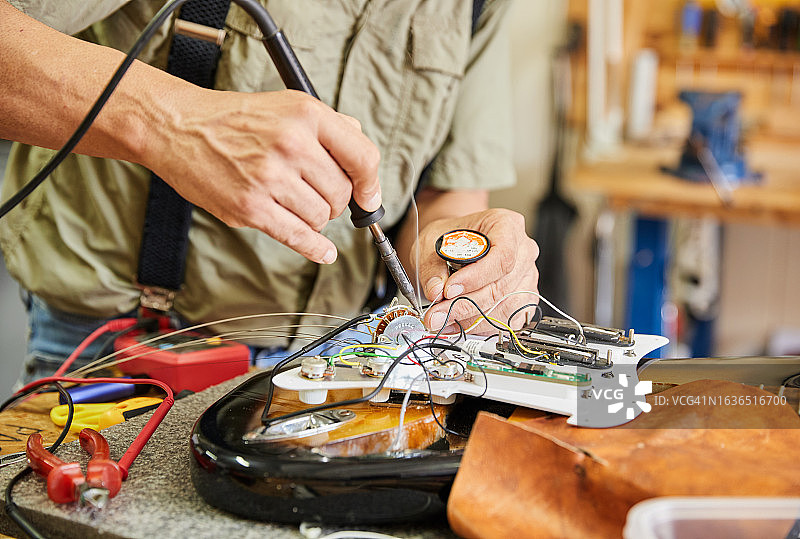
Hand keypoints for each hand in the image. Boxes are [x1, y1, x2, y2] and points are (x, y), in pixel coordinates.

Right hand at [143, 88, 380, 263]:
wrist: (179, 127)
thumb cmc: (235, 118)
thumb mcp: (287, 104)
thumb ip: (329, 127)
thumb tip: (363, 162)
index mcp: (307, 115)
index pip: (362, 157)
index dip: (371, 183)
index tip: (369, 196)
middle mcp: (292, 145)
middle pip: (341, 194)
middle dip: (335, 201)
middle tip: (314, 193)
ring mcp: (270, 178)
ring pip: (321, 217)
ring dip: (316, 218)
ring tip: (294, 203)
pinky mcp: (250, 207)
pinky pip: (298, 236)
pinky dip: (315, 248)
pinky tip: (324, 252)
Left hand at [411, 209, 539, 333]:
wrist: (455, 245)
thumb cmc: (450, 238)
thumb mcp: (432, 242)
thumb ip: (432, 267)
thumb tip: (436, 290)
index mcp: (507, 225)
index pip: (502, 256)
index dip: (476, 278)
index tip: (449, 290)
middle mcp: (523, 250)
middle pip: (502, 286)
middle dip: (464, 305)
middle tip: (435, 314)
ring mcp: (527, 276)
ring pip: (504, 307)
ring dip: (470, 319)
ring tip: (442, 319)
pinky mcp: (524, 299)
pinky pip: (507, 320)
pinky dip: (480, 326)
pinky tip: (458, 323)